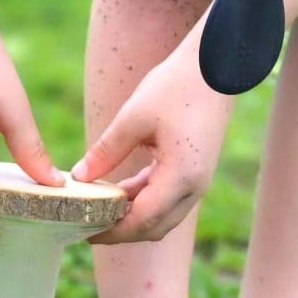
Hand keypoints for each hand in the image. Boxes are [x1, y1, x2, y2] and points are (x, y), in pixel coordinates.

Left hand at [71, 33, 233, 243]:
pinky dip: (141, 200)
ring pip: (160, 216)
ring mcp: (197, 181)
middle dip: (119, 232)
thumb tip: (79, 178)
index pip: (141, 221)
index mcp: (181, 176)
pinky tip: (115, 192)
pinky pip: (165, 198)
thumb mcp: (134, 117)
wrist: (218, 65)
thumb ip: (106, 151)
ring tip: (95, 211)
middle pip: (153, 227)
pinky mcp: (194, 171)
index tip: (83, 231)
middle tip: (84, 226)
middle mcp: (194, 187)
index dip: (111, 231)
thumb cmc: (177, 86)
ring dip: (130, 217)